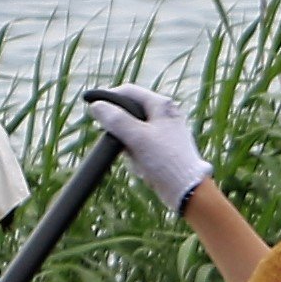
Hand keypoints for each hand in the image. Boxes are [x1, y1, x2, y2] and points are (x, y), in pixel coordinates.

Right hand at [81, 84, 210, 215]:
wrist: (186, 189)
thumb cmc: (165, 160)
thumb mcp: (137, 137)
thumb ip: (115, 120)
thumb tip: (97, 105)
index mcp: (162, 105)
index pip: (129, 92)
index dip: (109, 98)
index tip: (94, 108)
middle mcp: (165, 115)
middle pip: (129, 114)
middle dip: (121, 132)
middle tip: (119, 144)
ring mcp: (164, 132)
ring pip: (133, 134)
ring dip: (129, 148)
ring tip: (139, 160)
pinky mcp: (162, 149)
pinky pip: (140, 149)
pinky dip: (137, 157)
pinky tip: (144, 168)